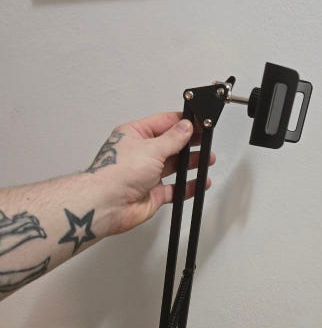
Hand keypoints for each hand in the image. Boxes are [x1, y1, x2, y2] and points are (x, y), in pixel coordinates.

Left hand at [88, 111, 214, 234]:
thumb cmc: (116, 174)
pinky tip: (199, 182)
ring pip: (174, 166)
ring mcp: (147, 174)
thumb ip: (173, 138)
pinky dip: (188, 187)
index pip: (163, 123)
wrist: (107, 204)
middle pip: (170, 144)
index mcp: (135, 135)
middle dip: (189, 143)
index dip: (182, 122)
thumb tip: (186, 127)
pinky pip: (175, 189)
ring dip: (191, 164)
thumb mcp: (151, 148)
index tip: (198, 122)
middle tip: (206, 141)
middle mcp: (141, 153)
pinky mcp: (152, 193)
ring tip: (207, 159)